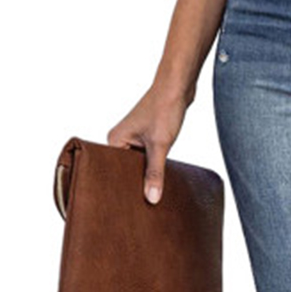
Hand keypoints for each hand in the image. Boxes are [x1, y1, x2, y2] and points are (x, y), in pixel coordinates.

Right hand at [106, 79, 194, 203]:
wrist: (178, 86)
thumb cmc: (164, 108)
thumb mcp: (160, 145)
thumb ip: (155, 173)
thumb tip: (152, 198)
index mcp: (114, 140)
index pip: (112, 171)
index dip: (122, 187)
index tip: (129, 205)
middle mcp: (120, 139)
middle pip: (125, 171)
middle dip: (135, 184)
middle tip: (143, 204)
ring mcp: (133, 139)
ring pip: (138, 166)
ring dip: (147, 176)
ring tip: (153, 194)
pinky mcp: (147, 138)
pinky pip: (147, 159)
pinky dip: (154, 168)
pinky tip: (161, 180)